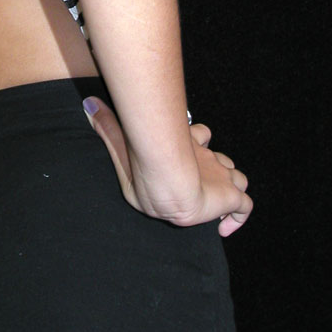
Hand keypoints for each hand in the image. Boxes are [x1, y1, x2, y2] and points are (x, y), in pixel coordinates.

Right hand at [83, 97, 252, 236]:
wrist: (171, 183)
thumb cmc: (147, 166)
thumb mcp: (122, 147)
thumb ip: (108, 128)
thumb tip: (87, 104)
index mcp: (184, 146)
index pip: (197, 137)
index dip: (195, 140)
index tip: (192, 143)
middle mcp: (205, 158)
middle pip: (218, 158)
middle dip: (213, 166)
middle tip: (200, 179)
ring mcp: (219, 176)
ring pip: (235, 178)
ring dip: (229, 186)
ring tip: (215, 199)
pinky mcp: (229, 196)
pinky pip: (244, 208)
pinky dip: (238, 217)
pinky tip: (225, 228)